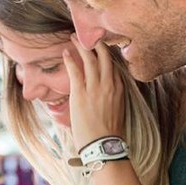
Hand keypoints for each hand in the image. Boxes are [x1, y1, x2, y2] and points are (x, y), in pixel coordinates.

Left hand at [62, 36, 125, 150]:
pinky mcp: (81, 93)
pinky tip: (66, 52)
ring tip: (74, 38)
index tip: (100, 48)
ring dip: (81, 47)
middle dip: (95, 44)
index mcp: (119, 89)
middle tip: (88, 36)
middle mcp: (109, 84)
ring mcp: (95, 87)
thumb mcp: (117, 112)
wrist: (104, 146)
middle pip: (104, 57)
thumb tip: (106, 97)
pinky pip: (75, 70)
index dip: (106, 55)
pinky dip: (70, 59)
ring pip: (89, 60)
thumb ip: (112, 99)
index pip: (114, 66)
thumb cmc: (109, 134)